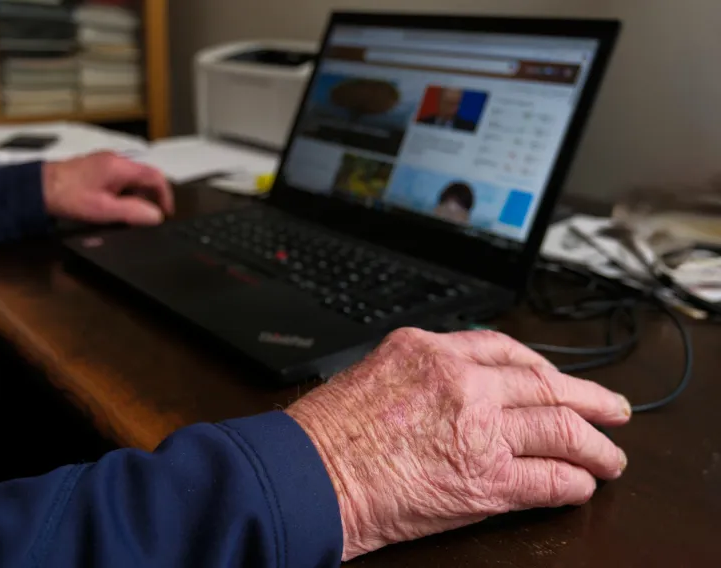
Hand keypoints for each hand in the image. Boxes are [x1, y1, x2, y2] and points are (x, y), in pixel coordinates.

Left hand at [42, 151, 173, 225]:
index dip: (165, 196)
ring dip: (137, 197)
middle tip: (146, 218)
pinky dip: (125, 194)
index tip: (165, 213)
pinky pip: (120, 180)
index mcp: (120, 166)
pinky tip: (114, 207)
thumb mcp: (103, 209)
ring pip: (133, 179)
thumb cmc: (67, 196)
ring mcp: (105, 163)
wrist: (36, 188)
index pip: (156, 176)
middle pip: (146, 177)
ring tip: (128, 215)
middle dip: (151, 198)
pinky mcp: (96, 169)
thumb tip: (155, 216)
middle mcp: (115, 160)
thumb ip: (132, 211)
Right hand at [286, 328, 630, 560]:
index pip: (503, 349)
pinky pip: (547, 478)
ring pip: (559, 428)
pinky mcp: (484, 479)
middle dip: (587, 398)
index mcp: (430, 350)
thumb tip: (459, 388)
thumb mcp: (374, 373)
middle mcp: (461, 381)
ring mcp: (478, 428)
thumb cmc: (328, 431)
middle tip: (612, 409)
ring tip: (610, 456)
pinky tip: (581, 485)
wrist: (308, 475)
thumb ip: (422, 374)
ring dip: (593, 445)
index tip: (555, 376)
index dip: (540, 365)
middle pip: (544, 383)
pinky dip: (572, 483)